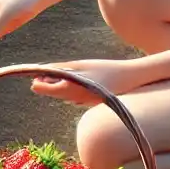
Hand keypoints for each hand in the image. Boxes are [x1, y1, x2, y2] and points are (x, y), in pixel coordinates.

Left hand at [30, 59, 146, 105]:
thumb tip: (41, 71)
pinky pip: (73, 96)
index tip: (39, 74)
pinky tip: (82, 80)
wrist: (130, 79)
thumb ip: (60, 68)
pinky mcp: (89, 103)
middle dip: (49, 82)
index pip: (42, 88)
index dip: (39, 80)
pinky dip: (72, 88)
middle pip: (52, 92)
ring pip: (62, 95)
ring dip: (60, 84)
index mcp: (70, 89)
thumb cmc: (105, 69)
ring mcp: (82, 103)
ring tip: (71, 73)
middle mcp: (74, 100)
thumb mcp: (80, 65)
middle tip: (52, 72)